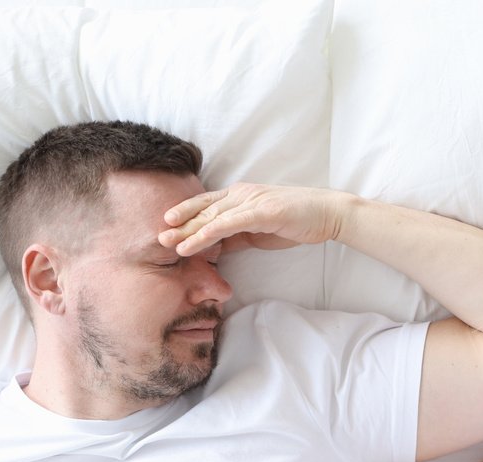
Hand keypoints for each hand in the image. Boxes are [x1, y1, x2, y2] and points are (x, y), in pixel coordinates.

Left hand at [158, 183, 349, 256]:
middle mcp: (241, 195)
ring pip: (211, 216)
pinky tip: (193, 243)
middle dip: (179, 223)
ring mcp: (250, 201)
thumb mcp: (258, 230)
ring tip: (168, 242)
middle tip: (156, 236)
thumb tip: (216, 246)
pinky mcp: (261, 212)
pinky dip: (208, 233)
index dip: (184, 214)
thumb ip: (236, 235)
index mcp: (240, 197)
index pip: (206, 205)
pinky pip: (228, 223)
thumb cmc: (295, 221)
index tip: (165, 226)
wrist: (326, 214)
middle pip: (203, 209)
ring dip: (188, 230)